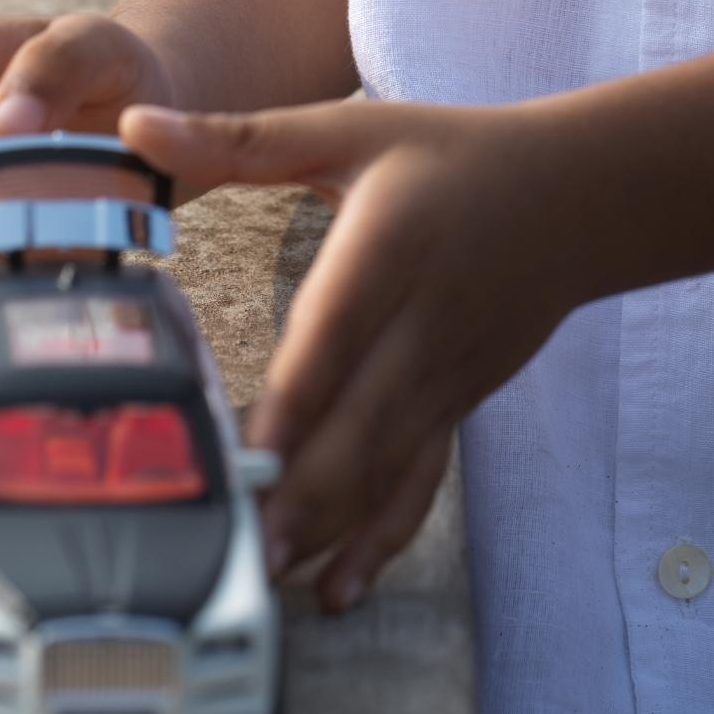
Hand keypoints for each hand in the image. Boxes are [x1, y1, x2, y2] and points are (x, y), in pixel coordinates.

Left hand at [123, 95, 585, 610]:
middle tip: (233, 554)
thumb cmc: (451, 155)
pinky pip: (420, 482)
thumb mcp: (347, 129)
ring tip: (264, 580)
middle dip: (297, 498)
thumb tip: (136, 125)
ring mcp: (446, 376)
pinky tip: (339, 588)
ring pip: (385, 468)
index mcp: (386, 250)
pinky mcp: (460, 406)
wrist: (578, 193)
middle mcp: (421, 323)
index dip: (289, 409)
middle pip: (356, 427)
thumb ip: (238, 137)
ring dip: (328, 530)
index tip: (241, 462)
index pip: (332, 340)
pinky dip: (381, 539)